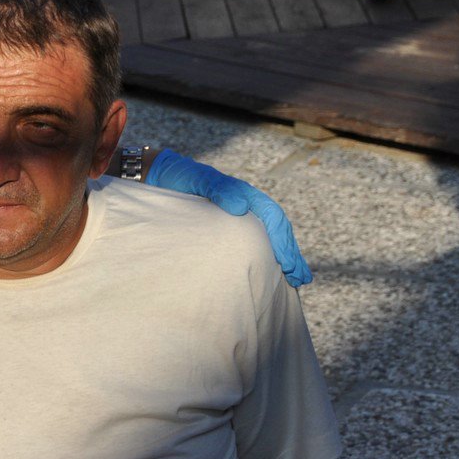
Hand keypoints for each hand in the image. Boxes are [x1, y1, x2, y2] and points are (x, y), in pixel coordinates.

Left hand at [145, 148, 311, 286]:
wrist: (156, 177)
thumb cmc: (178, 177)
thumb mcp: (197, 179)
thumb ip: (218, 188)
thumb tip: (241, 207)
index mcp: (243, 195)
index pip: (272, 218)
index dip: (282, 241)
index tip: (288, 264)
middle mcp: (244, 207)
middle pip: (275, 231)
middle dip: (290, 254)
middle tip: (301, 279)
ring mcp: (235, 218)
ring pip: (265, 239)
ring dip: (281, 258)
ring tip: (294, 280)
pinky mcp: (222, 231)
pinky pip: (249, 245)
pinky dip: (262, 259)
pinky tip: (268, 274)